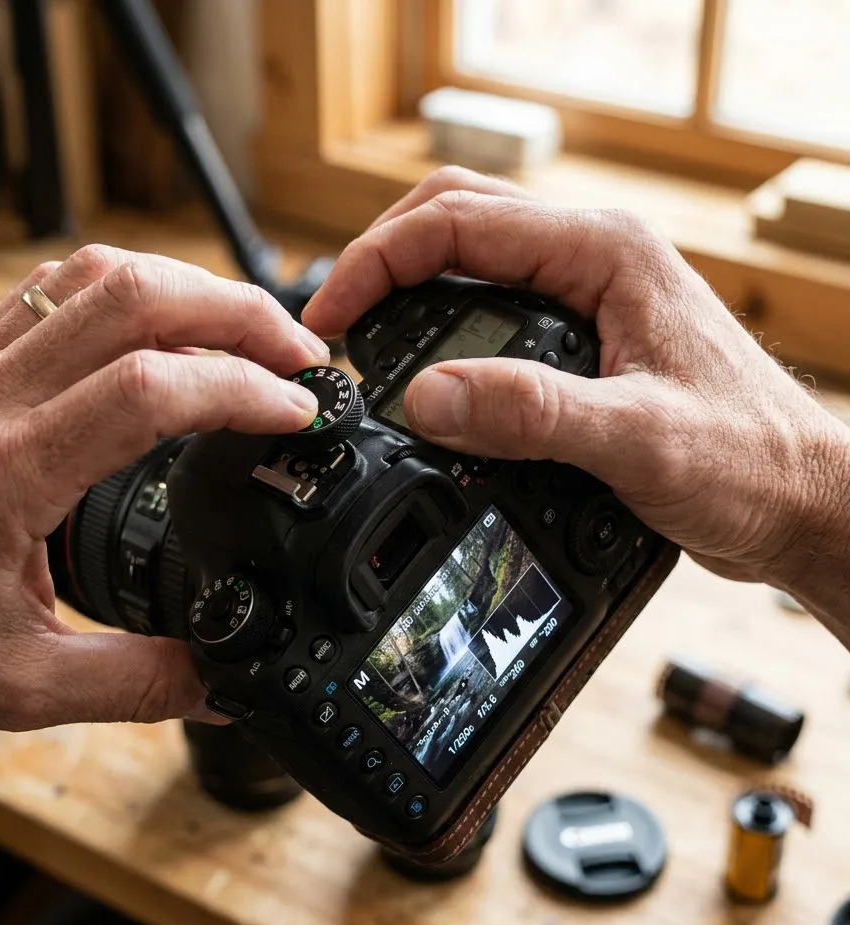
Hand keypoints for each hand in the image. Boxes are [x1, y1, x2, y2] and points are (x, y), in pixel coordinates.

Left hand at [0, 246, 328, 730]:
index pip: (148, 388)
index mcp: (7, 475)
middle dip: (240, 313)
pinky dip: (128, 289)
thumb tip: (222, 683)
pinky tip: (162, 323)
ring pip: (95, 273)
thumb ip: (137, 683)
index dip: (242, 387)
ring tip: (247, 330)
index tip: (296, 411)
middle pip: (134, 296)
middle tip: (299, 354)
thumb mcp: (21, 686)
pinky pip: (53, 289)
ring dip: (189, 287)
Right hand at [304, 168, 849, 613]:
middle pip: (454, 217)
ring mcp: (587, 292)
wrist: (798, 501)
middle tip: (336, 321)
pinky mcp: (582, 334)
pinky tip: (424, 367)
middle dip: (382, 258)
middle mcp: (593, 257)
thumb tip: (425, 397)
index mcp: (604, 253)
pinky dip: (442, 324)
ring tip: (364, 337)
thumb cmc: (749, 462)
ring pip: (471, 255)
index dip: (377, 264)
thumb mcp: (637, 440)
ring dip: (408, 285)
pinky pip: (492, 304)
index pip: (457, 223)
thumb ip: (530, 413)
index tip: (332, 319)